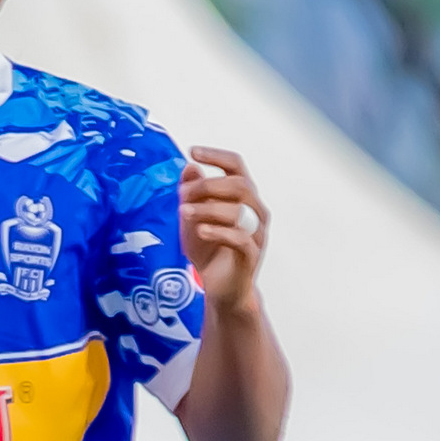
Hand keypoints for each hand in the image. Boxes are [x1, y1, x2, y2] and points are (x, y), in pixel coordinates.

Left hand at [179, 146, 268, 315]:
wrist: (221, 289)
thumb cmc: (210, 252)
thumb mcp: (192, 219)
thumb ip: (191, 193)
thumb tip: (189, 166)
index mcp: (243, 197)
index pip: (236, 166)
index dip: (216, 156)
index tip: (193, 151)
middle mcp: (255, 211)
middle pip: (239, 185)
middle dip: (207, 185)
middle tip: (183, 195)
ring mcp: (256, 233)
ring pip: (238, 210)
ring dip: (207, 208)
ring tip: (183, 213)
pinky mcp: (251, 255)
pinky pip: (240, 238)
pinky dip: (218, 231)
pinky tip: (200, 231)